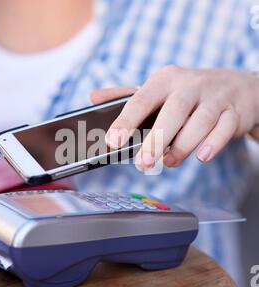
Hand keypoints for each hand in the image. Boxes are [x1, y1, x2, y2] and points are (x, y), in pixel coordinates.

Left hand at [91, 66, 258, 170]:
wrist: (235, 86)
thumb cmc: (187, 93)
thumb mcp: (158, 89)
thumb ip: (127, 96)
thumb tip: (94, 97)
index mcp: (165, 79)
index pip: (141, 99)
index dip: (126, 121)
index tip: (113, 141)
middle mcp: (190, 85)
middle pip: (173, 111)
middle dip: (156, 140)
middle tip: (142, 164)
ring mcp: (215, 98)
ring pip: (200, 121)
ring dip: (182, 146)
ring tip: (168, 162)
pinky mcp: (234, 113)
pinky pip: (224, 129)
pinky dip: (212, 144)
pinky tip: (201, 157)